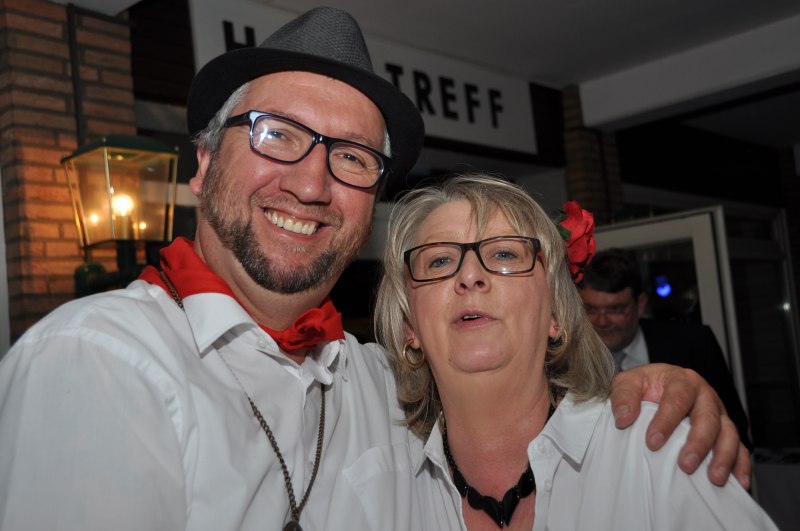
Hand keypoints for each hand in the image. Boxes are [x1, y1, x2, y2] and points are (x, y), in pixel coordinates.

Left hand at [609, 363, 751, 488]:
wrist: (657, 386)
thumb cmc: (645, 386)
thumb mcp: (628, 382)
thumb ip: (623, 396)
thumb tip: (623, 419)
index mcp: (682, 380)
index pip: (678, 398)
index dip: (666, 420)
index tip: (652, 442)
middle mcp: (705, 395)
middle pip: (708, 418)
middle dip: (698, 443)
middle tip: (685, 465)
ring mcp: (719, 414)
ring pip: (729, 433)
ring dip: (724, 457)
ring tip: (714, 478)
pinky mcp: (726, 431)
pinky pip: (740, 448)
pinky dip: (742, 464)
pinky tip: (739, 482)